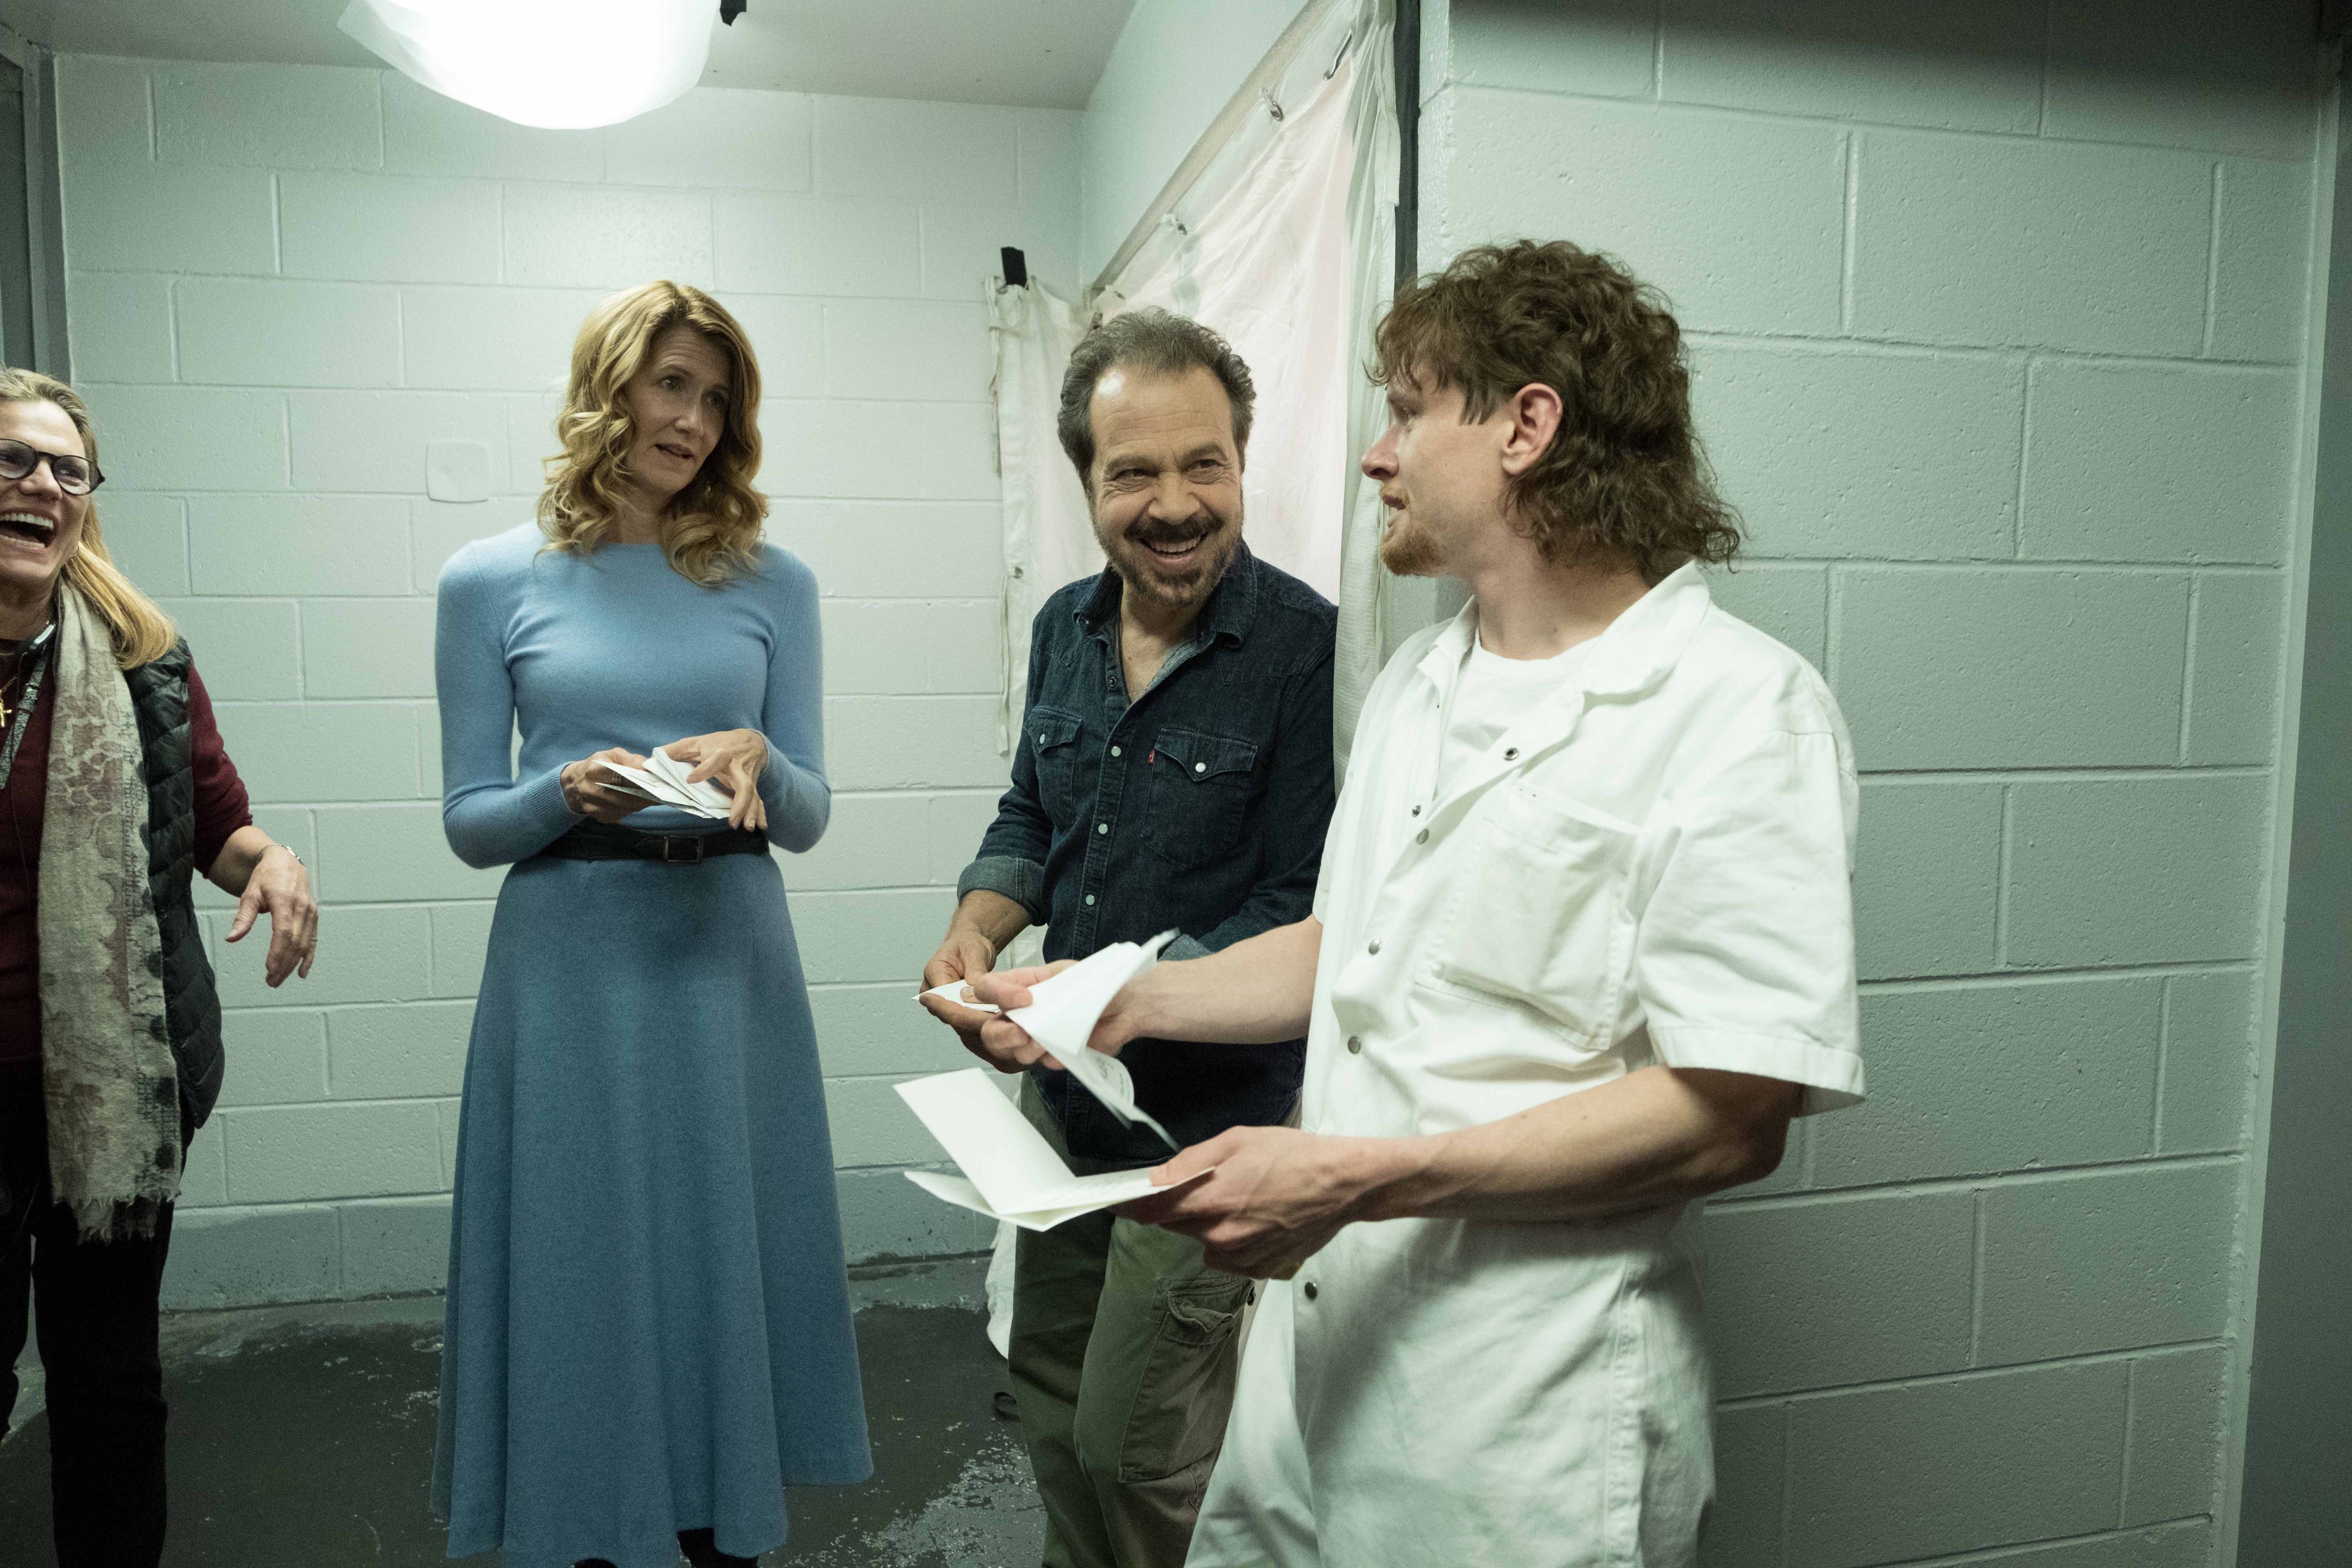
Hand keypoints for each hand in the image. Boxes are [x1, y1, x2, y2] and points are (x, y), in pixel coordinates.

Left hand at [224, 843, 317, 986]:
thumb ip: (243, 917)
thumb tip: (231, 939)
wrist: (286, 862)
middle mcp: (302, 906)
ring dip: (292, 964)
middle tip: (270, 981)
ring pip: (304, 943)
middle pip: (295, 941)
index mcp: (284, 900)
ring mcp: (310, 912)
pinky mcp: (314, 916)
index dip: (278, 951)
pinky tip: (301, 972)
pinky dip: (308, 957)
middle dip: (284, 964)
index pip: (284, 931)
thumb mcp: (250, 894)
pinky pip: (312, 940)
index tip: (269, 968)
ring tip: (278, 979)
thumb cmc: (265, 878)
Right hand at [561, 747, 652, 822]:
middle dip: (646, 794)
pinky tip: (639, 802)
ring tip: (655, 796)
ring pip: (627, 807)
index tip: (658, 781)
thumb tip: (648, 765)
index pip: (622, 777)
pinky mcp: (600, 817)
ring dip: (643, 802)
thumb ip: (631, 759)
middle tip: (663, 791)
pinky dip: (633, 808)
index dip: (642, 780)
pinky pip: (623, 814)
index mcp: (594, 771)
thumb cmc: (596, 766)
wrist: (574, 785)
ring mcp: (595, 807)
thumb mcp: (611, 755)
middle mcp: (592, 791)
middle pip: (627, 796)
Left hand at [663, 729, 768, 832]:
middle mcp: (737, 767)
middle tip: (732, 820)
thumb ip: (675, 751)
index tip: (691, 780)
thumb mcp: (697, 742)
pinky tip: (760, 826)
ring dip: (751, 812)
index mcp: (721, 754)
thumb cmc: (720, 742)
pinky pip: (758, 801)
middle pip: (743, 784)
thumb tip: (652, 760)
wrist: (750, 741)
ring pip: (753, 795)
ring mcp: (747, 778)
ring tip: (747, 827)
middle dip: (740, 802)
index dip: (703, 770)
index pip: (714, 761)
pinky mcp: (752, 786)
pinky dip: (760, 814)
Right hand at [920, 926, 1006, 1063]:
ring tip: (1002, 1024)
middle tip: (1001, 1023)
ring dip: (980, 1024)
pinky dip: (982, 1022)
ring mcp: (944, 1004)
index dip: (966, 1011)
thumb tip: (978, 990)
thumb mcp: (974, 951)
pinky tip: (999, 1023)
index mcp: (934, 973)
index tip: (988, 1016)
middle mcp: (934, 993)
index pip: (944, 1000)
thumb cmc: (969, 944)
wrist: (971, 944)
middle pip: (951, 1014)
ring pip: (960, 1022)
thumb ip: (975, 971)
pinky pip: (967, 1021)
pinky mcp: (957, 1010)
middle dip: (975, 1020)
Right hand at [962, 961, 1088, 1070]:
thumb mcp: (1067, 972)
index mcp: (1020, 987)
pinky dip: (1053, 1058)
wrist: (1126, 1006)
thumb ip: (1041, 983)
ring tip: (1046, 1041)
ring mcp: (1036, 1038)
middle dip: (1002, 1035)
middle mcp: (1022, 1015)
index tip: (1025, 999)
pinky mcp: (1054, 1055)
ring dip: (1027, 1050)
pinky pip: (1044, 1064)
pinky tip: (1064, 1050)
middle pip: (990, 1032)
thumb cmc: (1095, 985)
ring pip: (1012, 1053)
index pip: (988, 988)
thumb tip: (1024, 998)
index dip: (997, 995)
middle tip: (1022, 1033)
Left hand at [1119, 1125, 1382, 1278]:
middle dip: (1181, 1207)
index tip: (1116, 1201)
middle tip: (1210, 1184)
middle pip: (1177, 1225)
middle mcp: (1222, 1235)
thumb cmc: (1293, 1155)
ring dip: (1209, 1224)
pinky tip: (1257, 1219)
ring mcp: (1242, 1256)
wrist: (1343, 1184)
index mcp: (1212, 1199)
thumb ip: (1191, 1162)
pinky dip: (1232, 1241)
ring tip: (1244, 1199)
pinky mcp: (1260, 1269)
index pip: (1152, 1211)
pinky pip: (1229, 1257)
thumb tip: (1155, 1179)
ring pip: (1204, 1242)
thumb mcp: (1237, 1140)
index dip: (1130, 1206)